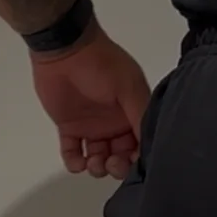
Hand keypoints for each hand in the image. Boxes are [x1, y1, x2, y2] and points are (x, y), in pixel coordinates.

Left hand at [29, 26, 151, 180]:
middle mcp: (115, 122)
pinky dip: (75, 162)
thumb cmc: (101, 66)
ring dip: (98, 167)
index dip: (139, 157)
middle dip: (118, 166)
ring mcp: (91, 126)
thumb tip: (152, 143)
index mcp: (133, 111)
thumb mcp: (129, 86)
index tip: (133, 163)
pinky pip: (73, 152)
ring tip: (93, 162)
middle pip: (121, 155)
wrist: (64, 50)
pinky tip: (77, 161)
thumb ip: (140, 115)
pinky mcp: (69, 128)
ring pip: (99, 158)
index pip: (141, 143)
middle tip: (112, 163)